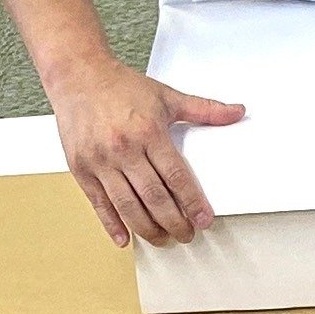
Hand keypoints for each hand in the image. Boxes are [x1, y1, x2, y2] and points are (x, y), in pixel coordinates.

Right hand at [48, 54, 242, 247]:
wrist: (78, 75)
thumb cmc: (120, 86)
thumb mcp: (166, 95)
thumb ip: (203, 109)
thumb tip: (236, 112)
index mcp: (148, 132)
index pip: (176, 176)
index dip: (192, 202)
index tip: (203, 219)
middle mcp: (124, 149)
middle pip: (154, 197)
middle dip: (174, 222)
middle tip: (186, 234)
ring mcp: (100, 161)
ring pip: (128, 205)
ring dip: (148, 228)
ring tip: (163, 238)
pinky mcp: (81, 168)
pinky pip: (99, 203)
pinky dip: (112, 224)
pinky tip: (125, 238)